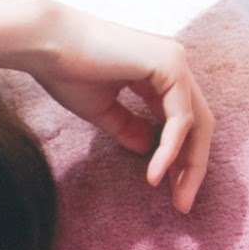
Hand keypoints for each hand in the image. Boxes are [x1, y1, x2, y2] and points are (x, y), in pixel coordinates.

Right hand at [25, 3, 213, 213]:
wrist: (49, 45)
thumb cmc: (67, 71)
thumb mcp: (102, 110)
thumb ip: (127, 127)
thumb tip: (147, 149)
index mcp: (158, 74)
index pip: (182, 122)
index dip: (180, 159)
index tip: (170, 193)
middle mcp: (173, 65)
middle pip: (200, 125)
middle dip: (194, 167)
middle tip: (184, 204)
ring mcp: (175, 63)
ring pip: (197, 124)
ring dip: (189, 165)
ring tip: (177, 197)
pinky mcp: (169, 65)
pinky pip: (180, 118)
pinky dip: (171, 149)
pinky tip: (156, 174)